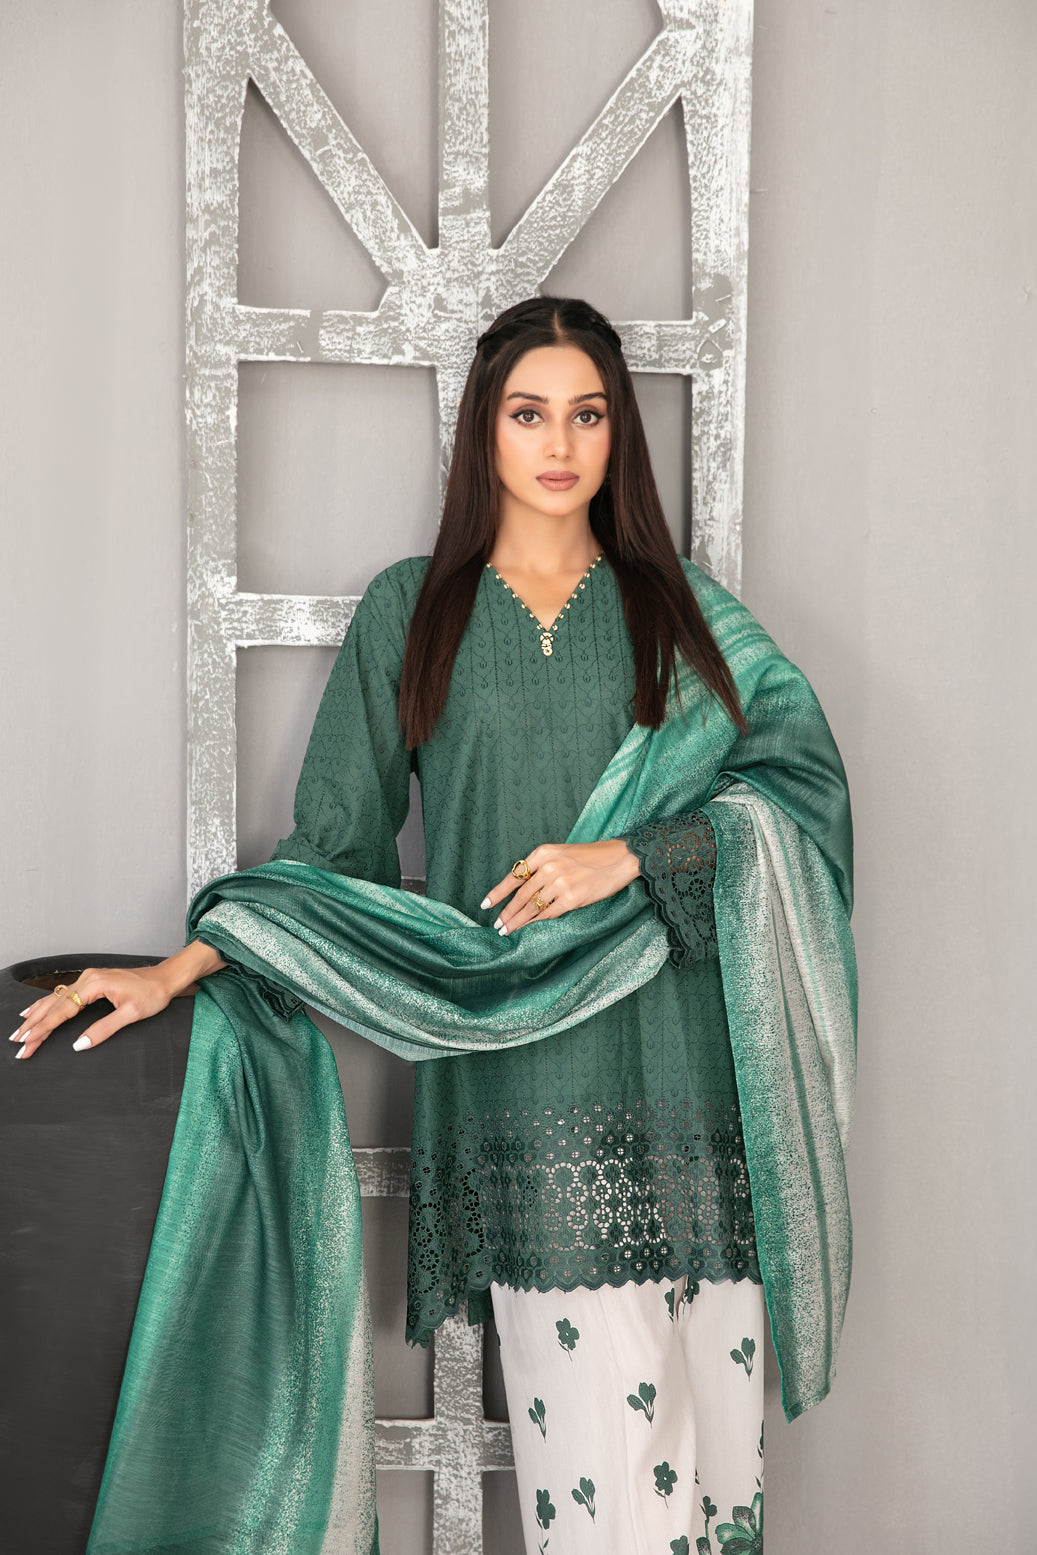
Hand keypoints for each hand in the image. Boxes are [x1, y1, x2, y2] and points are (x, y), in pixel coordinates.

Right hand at [9, 941, 224, 1059]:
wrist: (165, 977)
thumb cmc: (152, 994)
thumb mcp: (130, 1015)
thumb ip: (103, 1030)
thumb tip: (79, 1045)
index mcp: (95, 985)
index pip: (62, 1012)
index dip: (43, 1030)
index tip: (29, 1044)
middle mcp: (87, 978)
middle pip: (54, 1005)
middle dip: (35, 1026)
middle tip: (18, 1044)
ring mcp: (88, 978)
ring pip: (56, 999)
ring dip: (37, 1015)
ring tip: (20, 1030)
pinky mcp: (91, 981)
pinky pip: (63, 994)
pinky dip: (47, 1005)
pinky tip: (35, 1010)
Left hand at [481, 839, 640, 935]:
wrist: (620, 858)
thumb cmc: (592, 857)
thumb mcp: (562, 853)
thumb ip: (542, 867)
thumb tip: (523, 889)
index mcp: (543, 853)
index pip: (514, 875)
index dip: (498, 893)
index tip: (485, 904)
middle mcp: (549, 867)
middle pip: (520, 895)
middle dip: (506, 912)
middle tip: (497, 925)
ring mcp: (560, 883)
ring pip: (531, 907)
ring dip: (517, 921)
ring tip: (506, 931)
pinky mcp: (572, 898)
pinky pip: (547, 915)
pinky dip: (535, 924)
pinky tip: (527, 929)